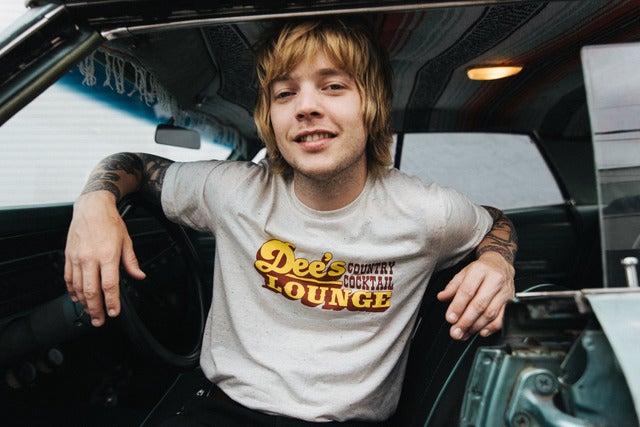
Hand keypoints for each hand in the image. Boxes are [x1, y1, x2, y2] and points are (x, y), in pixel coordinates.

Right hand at [64, 192, 145, 326]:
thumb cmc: (110, 222)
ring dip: (84, 303)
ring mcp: (77, 258)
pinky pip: (68, 278)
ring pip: (78, 287)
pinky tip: (77, 298)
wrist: (92, 207)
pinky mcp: (69, 256)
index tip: (113, 313)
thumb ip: (131, 262)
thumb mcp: (126, 241)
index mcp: (108, 255)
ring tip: (90, 312)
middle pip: (91, 291)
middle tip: (99, 321)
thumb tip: (139, 276)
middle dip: (95, 309)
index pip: (110, 285)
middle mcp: (91, 258)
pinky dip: (72, 291)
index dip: (111, 302)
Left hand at [436, 252, 514, 339]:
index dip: (458, 306)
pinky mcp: (511, 301)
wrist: (500, 265)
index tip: (450, 319)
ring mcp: (505, 291)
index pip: (467, 291)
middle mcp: (495, 280)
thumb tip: (442, 297)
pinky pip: (503, 318)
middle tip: (456, 332)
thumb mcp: (463, 273)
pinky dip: (491, 328)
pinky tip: (481, 332)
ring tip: (464, 333)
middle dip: (465, 321)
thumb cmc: (480, 270)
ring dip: (475, 327)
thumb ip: (452, 287)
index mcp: (480, 270)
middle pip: (479, 304)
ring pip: (490, 313)